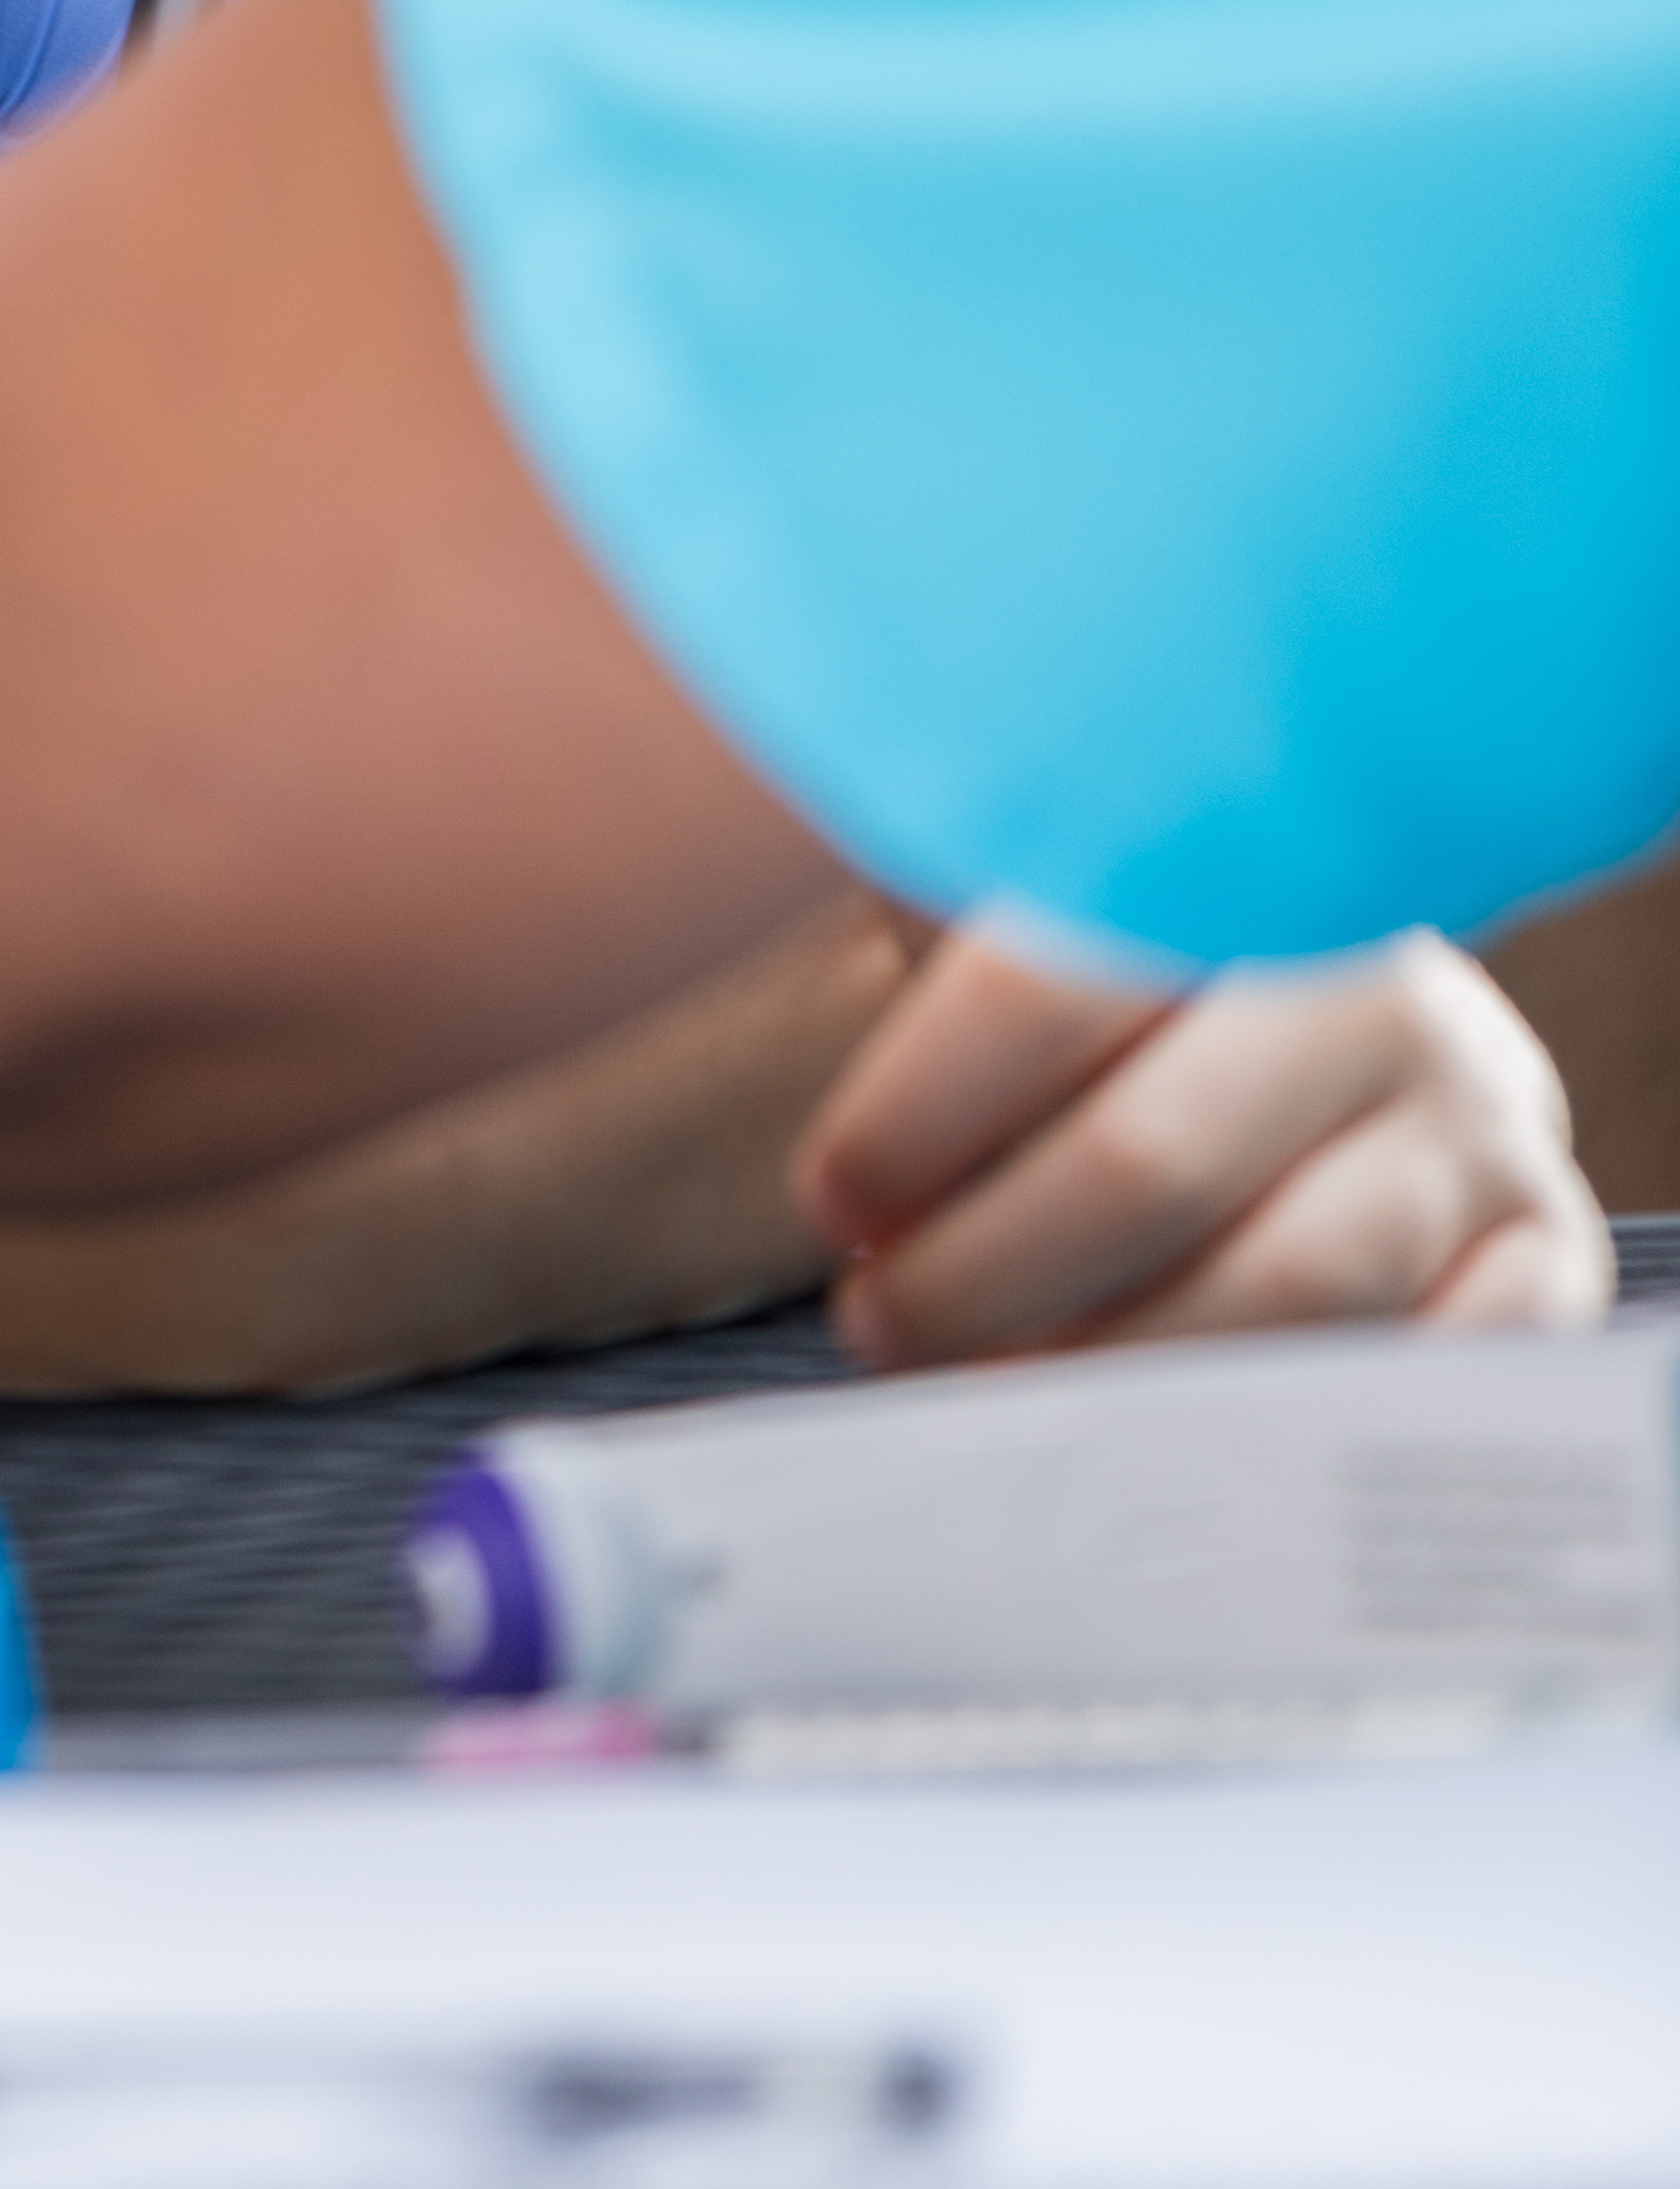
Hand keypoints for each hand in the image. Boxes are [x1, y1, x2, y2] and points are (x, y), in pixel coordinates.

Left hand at [795, 914, 1611, 1362]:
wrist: (1365, 1030)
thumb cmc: (1143, 985)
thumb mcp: (1052, 912)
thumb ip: (938, 931)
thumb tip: (757, 963)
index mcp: (1240, 870)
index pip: (1048, 986)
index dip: (919, 1111)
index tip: (832, 1200)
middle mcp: (1380, 993)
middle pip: (1153, 1160)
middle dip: (983, 1268)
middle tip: (880, 1322)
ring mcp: (1478, 1129)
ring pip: (1283, 1288)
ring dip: (1107, 1367)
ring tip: (987, 1387)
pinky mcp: (1548, 1258)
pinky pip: (1425, 1374)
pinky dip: (1275, 1424)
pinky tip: (1161, 1436)